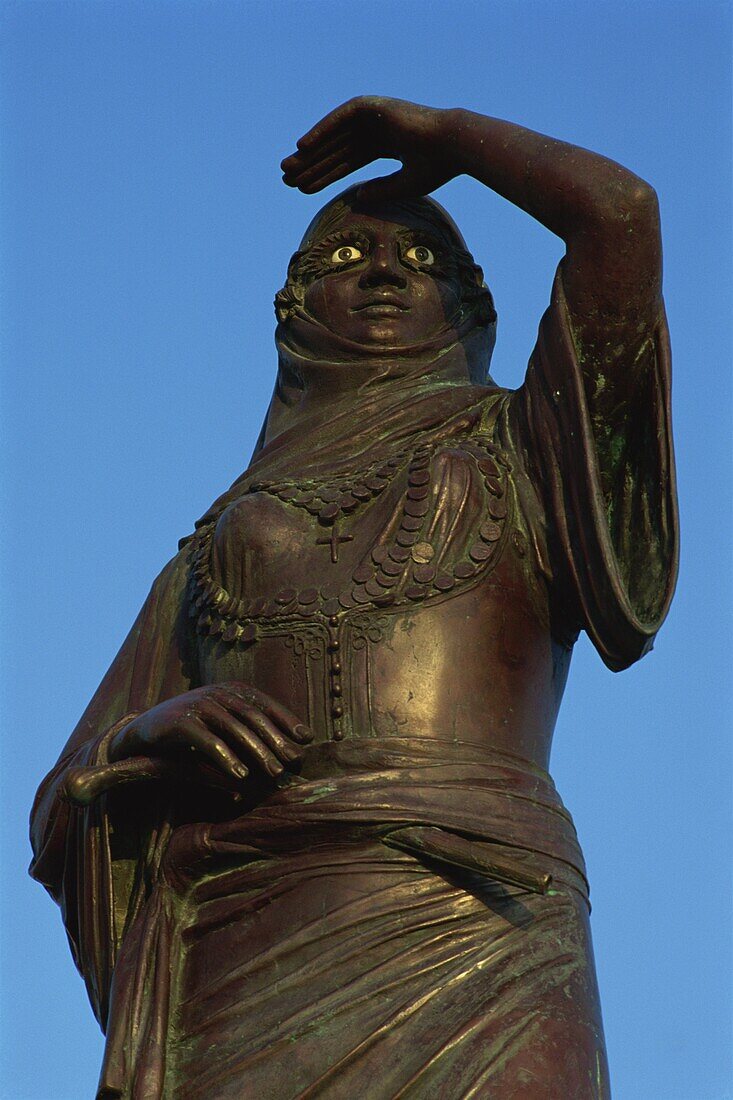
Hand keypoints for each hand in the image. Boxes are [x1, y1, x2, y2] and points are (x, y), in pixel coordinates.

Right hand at [107, 683, 312, 784]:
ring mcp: (197, 704)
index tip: (307, 740)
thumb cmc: (195, 728)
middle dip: (276, 740)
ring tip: (274, 773)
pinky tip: (241, 776)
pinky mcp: (179, 722)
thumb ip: (252, 728)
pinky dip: (227, 758)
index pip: (265, 703)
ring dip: (257, 751)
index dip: (287, 720)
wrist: (147, 730)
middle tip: (294, 762)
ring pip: (234, 729)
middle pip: (253, 717)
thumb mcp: (225, 723)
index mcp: (230, 689)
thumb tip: (295, 746)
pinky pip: (208, 741)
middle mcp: (216, 693)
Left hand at [281, 96, 459, 203]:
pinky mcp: (373, 106)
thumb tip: (357, 196)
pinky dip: (321, 130)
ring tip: (288, 167)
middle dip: (312, 164)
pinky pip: (339, 118)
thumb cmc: (437, 167)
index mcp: (386, 144)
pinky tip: (303, 145)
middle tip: (287, 179)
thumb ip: (381, 190)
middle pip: (336, 149)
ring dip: (311, 150)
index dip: (325, 176)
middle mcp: (378, 128)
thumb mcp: (404, 185)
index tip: (304, 190)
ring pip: (334, 135)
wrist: (453, 145)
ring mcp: (375, 116)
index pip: (347, 161)